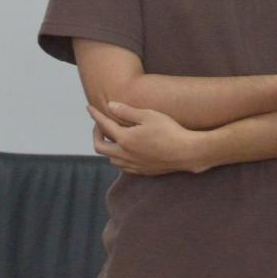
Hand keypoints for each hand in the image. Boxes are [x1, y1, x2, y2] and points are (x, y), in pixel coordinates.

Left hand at [89, 102, 208, 175]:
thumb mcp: (148, 115)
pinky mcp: (143, 171)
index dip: (95, 115)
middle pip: (100, 147)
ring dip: (108, 147)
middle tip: (100, 124)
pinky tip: (127, 150)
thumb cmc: (170, 131)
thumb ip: (126, 111)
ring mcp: (134, 165)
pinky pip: (123, 166)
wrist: (187, 152)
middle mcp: (125, 155)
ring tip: (114, 136)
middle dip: (96, 134)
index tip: (89, 107)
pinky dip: (119, 157)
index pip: (104, 125)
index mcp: (125, 139)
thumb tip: (110, 106)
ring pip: (111, 159)